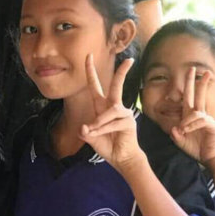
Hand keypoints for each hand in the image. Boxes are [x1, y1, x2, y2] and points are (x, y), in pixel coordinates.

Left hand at [80, 55, 143, 171]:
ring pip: (110, 110)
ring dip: (99, 122)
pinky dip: (104, 129)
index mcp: (101, 107)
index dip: (90, 71)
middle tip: (129, 59)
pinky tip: (100, 135)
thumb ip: (85, 132)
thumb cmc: (106, 145)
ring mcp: (123, 114)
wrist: (120, 158)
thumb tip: (85, 127)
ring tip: (93, 132)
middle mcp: (113, 107)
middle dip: (122, 72)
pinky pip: (113, 123)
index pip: (95, 86)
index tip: (89, 56)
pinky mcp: (129, 122)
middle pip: (117, 86)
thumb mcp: (90, 138)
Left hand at [168, 68, 214, 165]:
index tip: (189, 74)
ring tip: (182, 131)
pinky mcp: (212, 125)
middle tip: (194, 68)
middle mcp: (199, 114)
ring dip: (186, 120)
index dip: (188, 86)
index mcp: (190, 115)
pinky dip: (191, 125)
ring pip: (196, 110)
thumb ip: (176, 135)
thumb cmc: (195, 148)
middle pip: (196, 94)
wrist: (209, 157)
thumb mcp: (180, 141)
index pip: (188, 97)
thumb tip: (174, 129)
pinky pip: (200, 120)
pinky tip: (186, 130)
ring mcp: (206, 118)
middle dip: (195, 81)